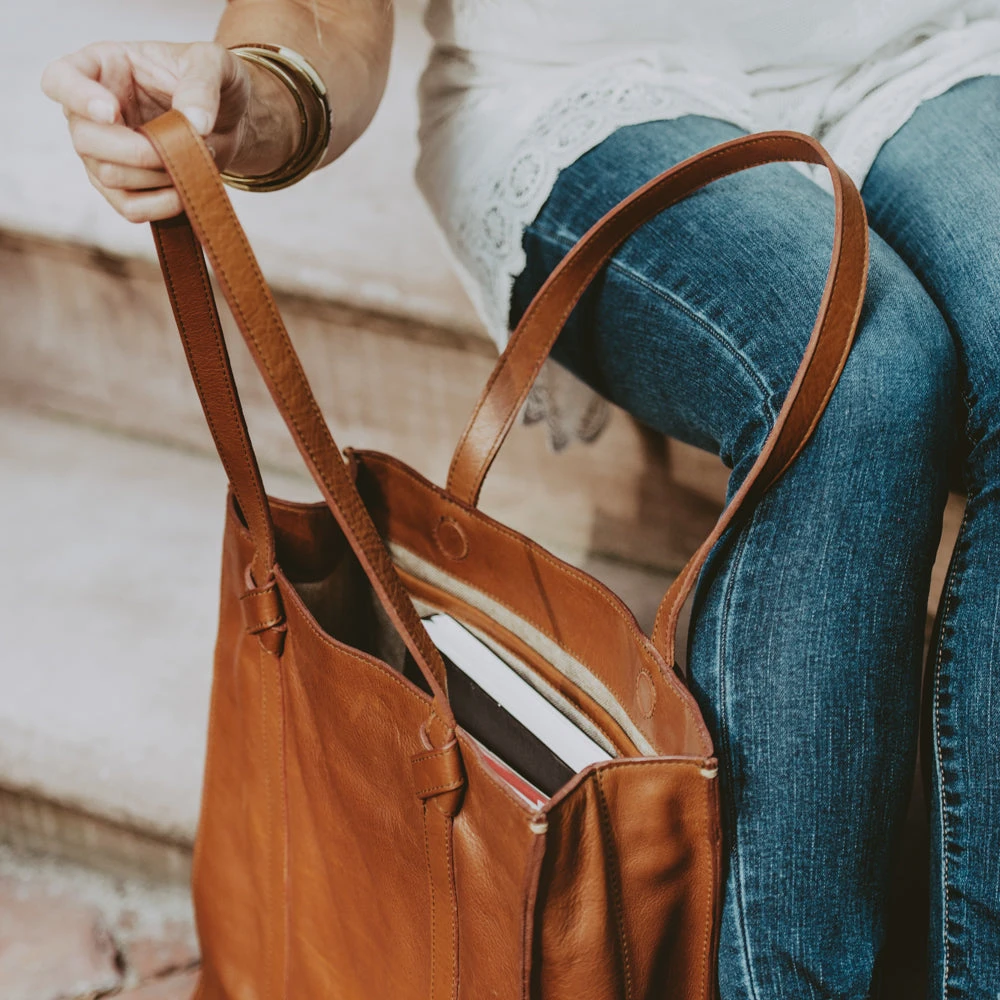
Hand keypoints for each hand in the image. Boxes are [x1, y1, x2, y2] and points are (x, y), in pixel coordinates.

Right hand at [41, 41, 298, 221]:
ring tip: (194, 159)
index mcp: (101, 68)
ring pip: (108, 176)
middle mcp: (92, 113)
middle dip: (136, 151)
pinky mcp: (127, 188)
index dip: (77, 98)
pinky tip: (185, 190)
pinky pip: (130, 208)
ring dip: (156, 175)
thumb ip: (201, 85)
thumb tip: (195, 124)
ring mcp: (105, 154)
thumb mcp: (213, 64)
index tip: (110, 111)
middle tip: (181, 145)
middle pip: (85, 140)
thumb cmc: (210, 79)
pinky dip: (160, 205)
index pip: (60, 80)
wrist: (229, 118)